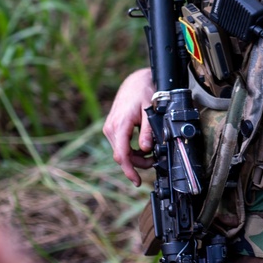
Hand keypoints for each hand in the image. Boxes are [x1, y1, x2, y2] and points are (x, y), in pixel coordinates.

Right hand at [103, 67, 155, 183]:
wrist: (135, 81)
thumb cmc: (142, 92)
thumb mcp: (150, 111)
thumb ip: (147, 131)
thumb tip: (146, 150)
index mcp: (119, 125)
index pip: (121, 155)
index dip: (129, 170)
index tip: (137, 181)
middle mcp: (111, 128)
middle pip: (122, 156)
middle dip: (137, 163)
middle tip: (153, 162)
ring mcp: (110, 128)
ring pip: (121, 151)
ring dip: (134, 157)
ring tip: (149, 155)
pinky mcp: (112, 128)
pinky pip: (120, 145)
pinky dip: (131, 150)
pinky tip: (142, 148)